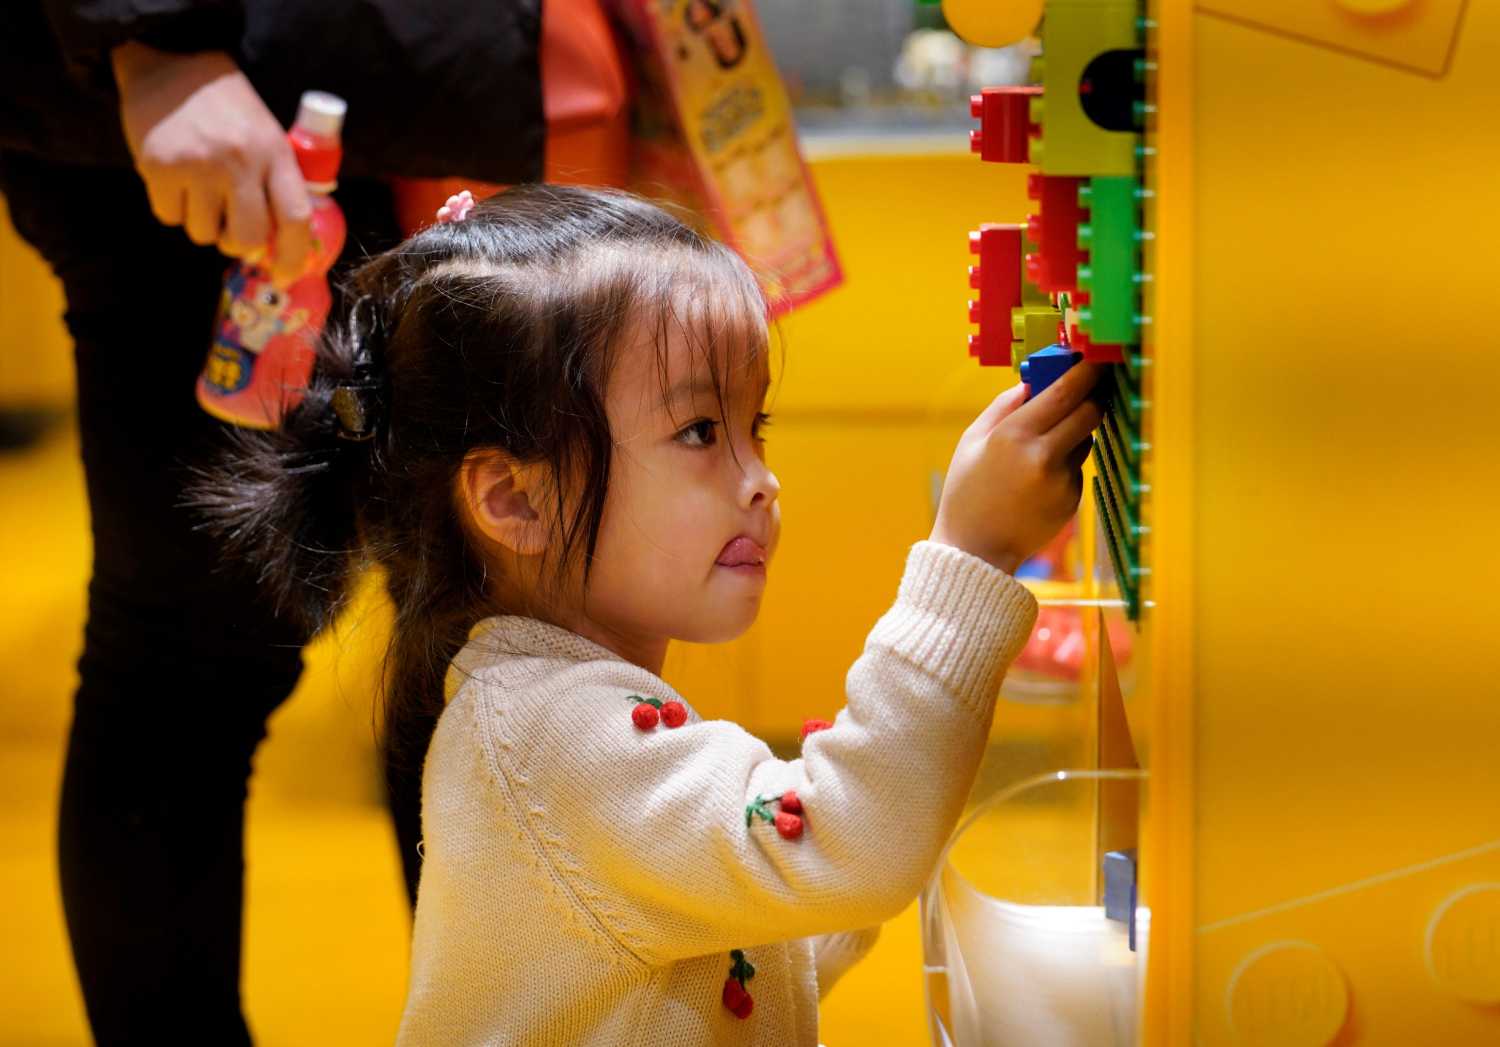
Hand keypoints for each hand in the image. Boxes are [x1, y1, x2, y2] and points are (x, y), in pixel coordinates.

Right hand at [111, 42, 311, 284]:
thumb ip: (275, 184)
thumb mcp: (267, 136)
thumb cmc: (227, 108)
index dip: (294, 255)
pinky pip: (170, 218)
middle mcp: (238, 162)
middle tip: (232, 228)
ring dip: (203, 224)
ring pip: (203, 234)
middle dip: (239, 243)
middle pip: (247, 238)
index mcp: (275, 154)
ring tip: (201, 191)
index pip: (295, 218)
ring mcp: (196, 166)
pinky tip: (177, 180)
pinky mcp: (158, 168)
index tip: (287, 274)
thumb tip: (277, 246)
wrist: (171, 61)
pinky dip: (174, 209)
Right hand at [930, 362, 1102, 572]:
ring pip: (1085, 439)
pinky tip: (1035, 482)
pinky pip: (1076, 467)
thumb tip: (1036, 380)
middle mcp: (1043, 456)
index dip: (1087, 371)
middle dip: (1091, 395)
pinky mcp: (1072, 500)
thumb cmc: (967, 491)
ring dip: (1073, 432)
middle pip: (1090, 411)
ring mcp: (1062, 481)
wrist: (975, 550)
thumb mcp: (972, 440)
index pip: (1066, 391)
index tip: (1096, 358)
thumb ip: (1005, 404)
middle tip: (1086, 387)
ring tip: (1038, 451)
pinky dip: (1064, 464)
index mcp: (1014, 435)